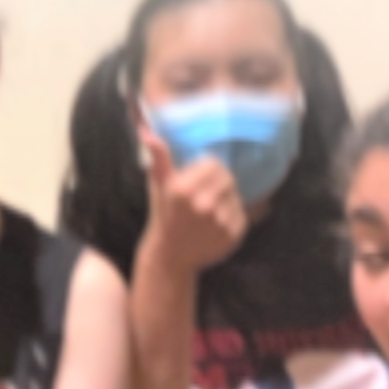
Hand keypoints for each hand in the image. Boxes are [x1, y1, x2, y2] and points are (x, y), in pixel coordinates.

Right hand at [140, 131, 246, 274]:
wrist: (170, 256)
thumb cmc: (163, 215)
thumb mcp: (158, 185)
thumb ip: (158, 157)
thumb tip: (147, 133)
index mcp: (182, 190)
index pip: (214, 164)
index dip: (208, 168)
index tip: (200, 178)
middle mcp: (203, 205)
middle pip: (227, 178)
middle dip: (218, 183)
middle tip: (206, 193)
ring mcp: (219, 221)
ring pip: (235, 195)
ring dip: (225, 198)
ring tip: (210, 209)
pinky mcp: (232, 234)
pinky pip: (241, 213)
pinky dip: (231, 215)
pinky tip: (216, 223)